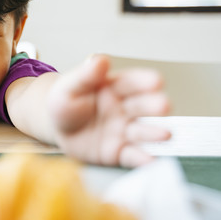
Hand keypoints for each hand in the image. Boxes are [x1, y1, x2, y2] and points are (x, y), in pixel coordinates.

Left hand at [47, 55, 170, 167]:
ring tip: (165, 134)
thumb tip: (100, 59)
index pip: (132, 82)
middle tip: (164, 106)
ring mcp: (124, 131)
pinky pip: (131, 156)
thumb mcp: (69, 87)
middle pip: (143, 106)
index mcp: (115, 87)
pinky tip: (151, 160)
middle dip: (154, 106)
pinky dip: (142, 159)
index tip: (157, 81)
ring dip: (155, 132)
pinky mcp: (118, 152)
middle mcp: (125, 109)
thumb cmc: (64, 103)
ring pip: (142, 131)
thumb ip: (85, 76)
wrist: (55, 129)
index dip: (145, 81)